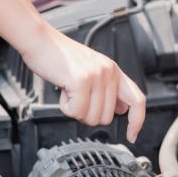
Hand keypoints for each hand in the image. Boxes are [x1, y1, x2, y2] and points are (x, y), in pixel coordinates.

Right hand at [19, 23, 145, 141]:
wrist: (40, 41)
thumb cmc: (60, 57)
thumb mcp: (92, 70)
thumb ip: (107, 89)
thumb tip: (120, 109)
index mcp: (114, 71)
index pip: (137, 100)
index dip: (137, 121)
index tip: (131, 136)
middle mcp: (109, 72)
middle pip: (107, 117)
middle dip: (88, 115)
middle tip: (76, 99)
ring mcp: (97, 76)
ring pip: (92, 118)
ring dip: (76, 111)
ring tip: (69, 91)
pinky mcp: (82, 81)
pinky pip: (77, 112)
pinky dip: (66, 107)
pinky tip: (63, 91)